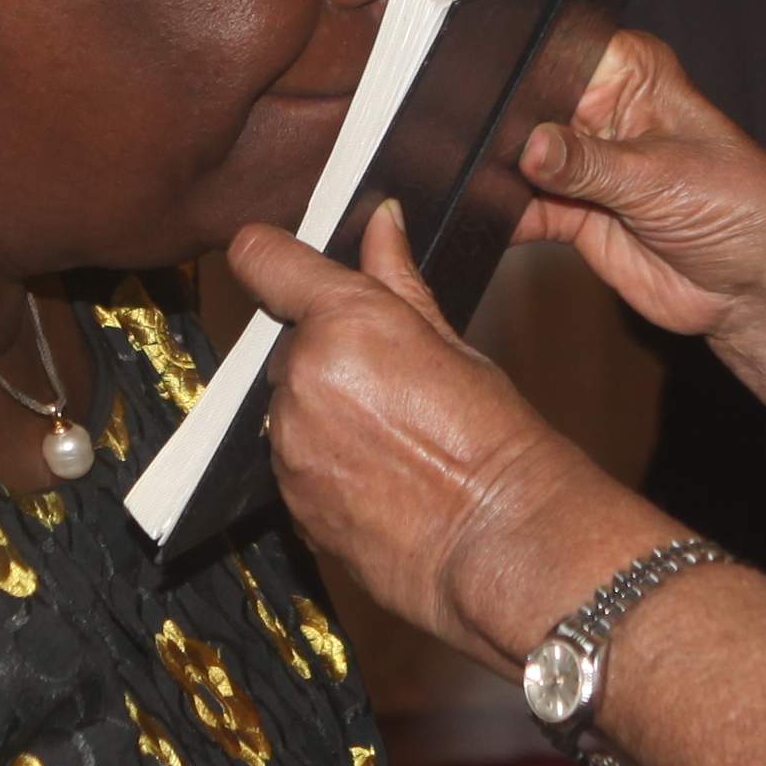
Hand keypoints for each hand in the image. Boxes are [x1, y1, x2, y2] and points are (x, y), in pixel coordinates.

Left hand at [228, 202, 643, 665]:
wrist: (502, 542)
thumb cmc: (496, 445)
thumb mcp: (453, 345)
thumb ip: (398, 281)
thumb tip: (383, 223)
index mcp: (344, 323)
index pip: (263, 259)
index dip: (268, 255)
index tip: (275, 261)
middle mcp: (303, 378)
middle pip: (289, 345)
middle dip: (326, 357)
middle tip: (389, 384)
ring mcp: (290, 445)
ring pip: (289, 407)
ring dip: (323, 414)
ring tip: (391, 440)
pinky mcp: (289, 501)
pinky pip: (293, 463)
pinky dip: (324, 463)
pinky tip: (379, 477)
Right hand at [509, 30, 765, 343]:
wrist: (755, 286)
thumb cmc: (742, 206)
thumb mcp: (660, 176)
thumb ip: (587, 162)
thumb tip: (529, 145)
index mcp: (630, 73)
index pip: (559, 55)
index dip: (527, 76)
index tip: (503, 104)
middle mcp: (600, 112)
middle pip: (527, 110)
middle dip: (511, 135)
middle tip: (508, 159)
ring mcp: (583, 164)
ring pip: (517, 162)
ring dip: (506, 179)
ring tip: (509, 191)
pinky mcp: (571, 212)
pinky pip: (521, 210)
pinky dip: (507, 218)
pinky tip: (500, 221)